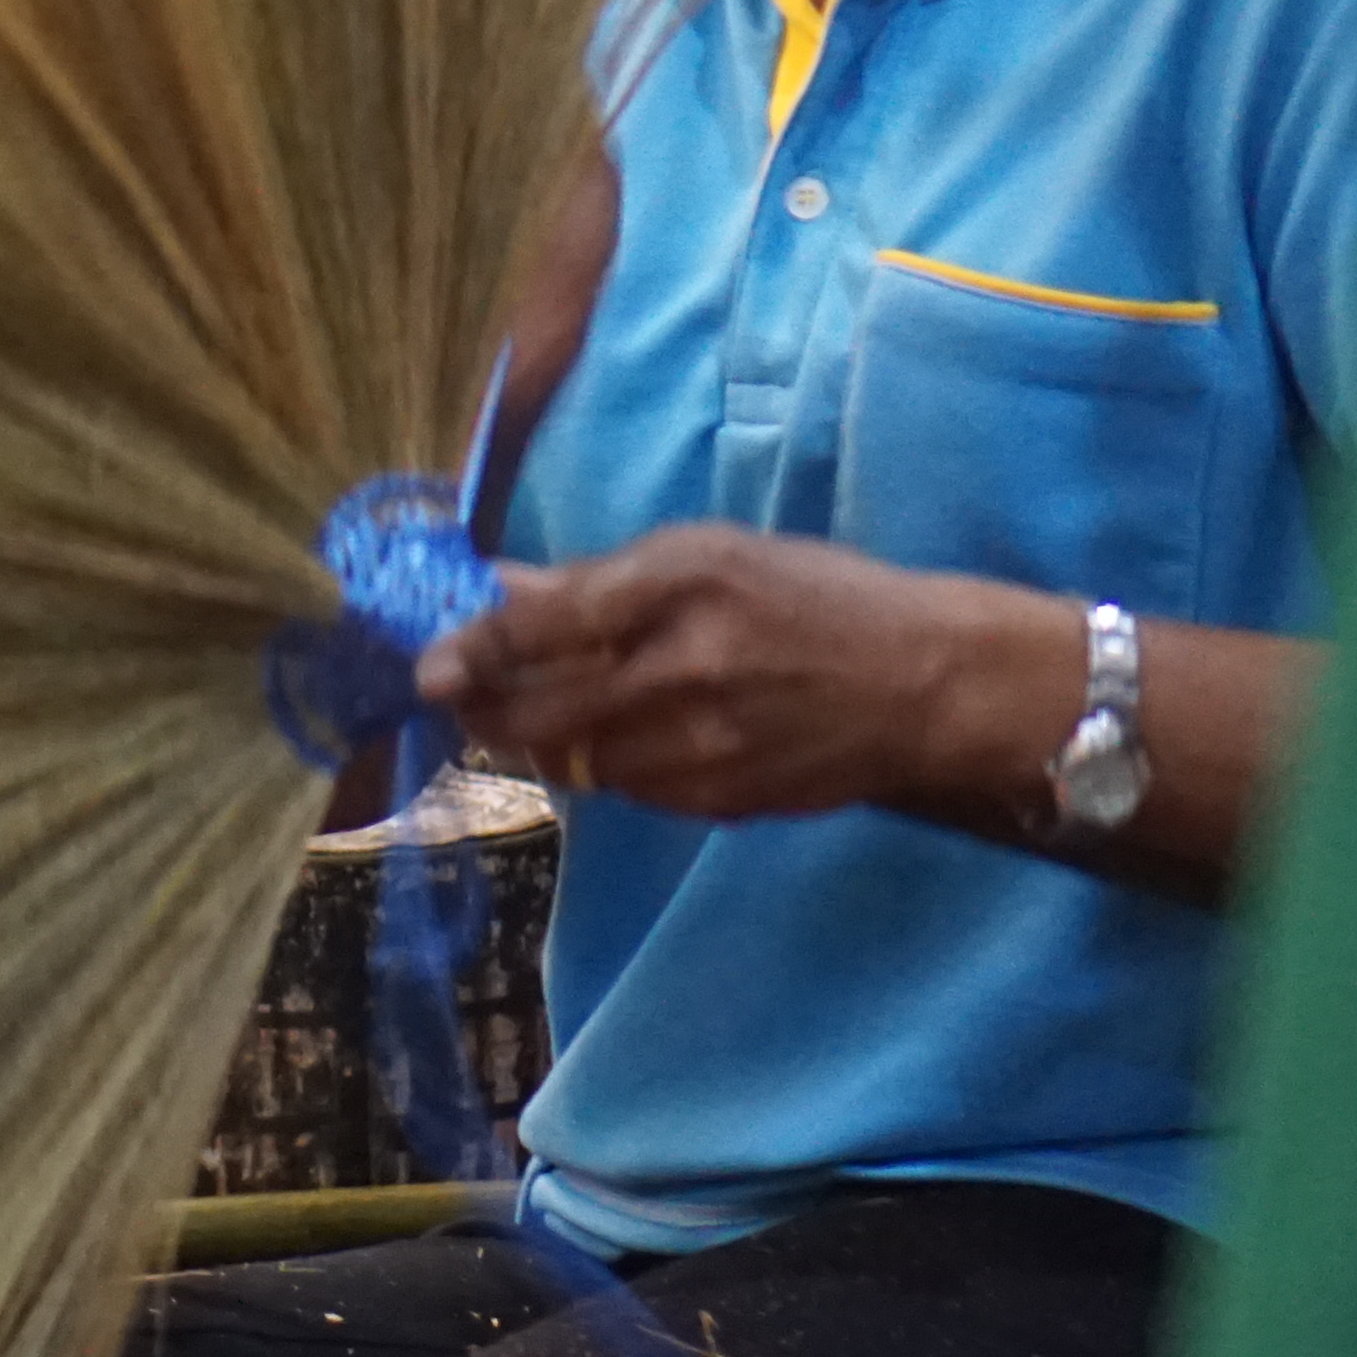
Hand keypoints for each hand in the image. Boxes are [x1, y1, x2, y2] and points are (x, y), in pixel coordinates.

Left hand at [421, 525, 1075, 822]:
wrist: (929, 683)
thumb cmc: (817, 599)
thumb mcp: (711, 555)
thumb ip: (598, 582)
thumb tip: (497, 586)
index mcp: (679, 586)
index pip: (543, 627)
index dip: (472, 652)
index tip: (427, 669)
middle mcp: (683, 670)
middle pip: (540, 712)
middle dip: (484, 711)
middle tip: (459, 699)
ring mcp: (703, 747)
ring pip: (576, 762)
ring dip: (539, 743)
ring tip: (528, 715)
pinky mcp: (722, 801)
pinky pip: (630, 793)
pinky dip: (606, 768)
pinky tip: (616, 740)